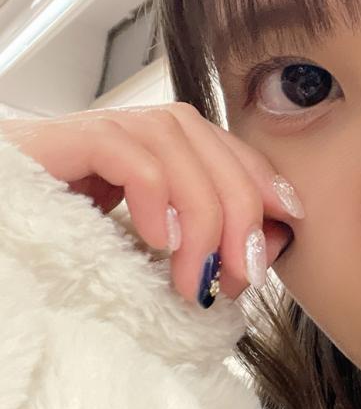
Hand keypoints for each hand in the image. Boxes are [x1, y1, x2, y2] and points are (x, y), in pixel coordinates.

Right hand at [0, 103, 303, 305]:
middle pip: (219, 156)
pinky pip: (132, 157)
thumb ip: (207, 236)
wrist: (5, 218)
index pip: (237, 156)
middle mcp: (148, 128)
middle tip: (239, 279)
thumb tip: (270, 242)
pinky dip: (155, 200)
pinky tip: (156, 242)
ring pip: (182, 155)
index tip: (285, 233)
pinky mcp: (73, 139)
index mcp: (173, 149)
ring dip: (201, 224)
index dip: (268, 190)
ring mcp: (112, 130)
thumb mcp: (157, 240)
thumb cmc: (77, 235)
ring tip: (192, 279)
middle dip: (240, 221)